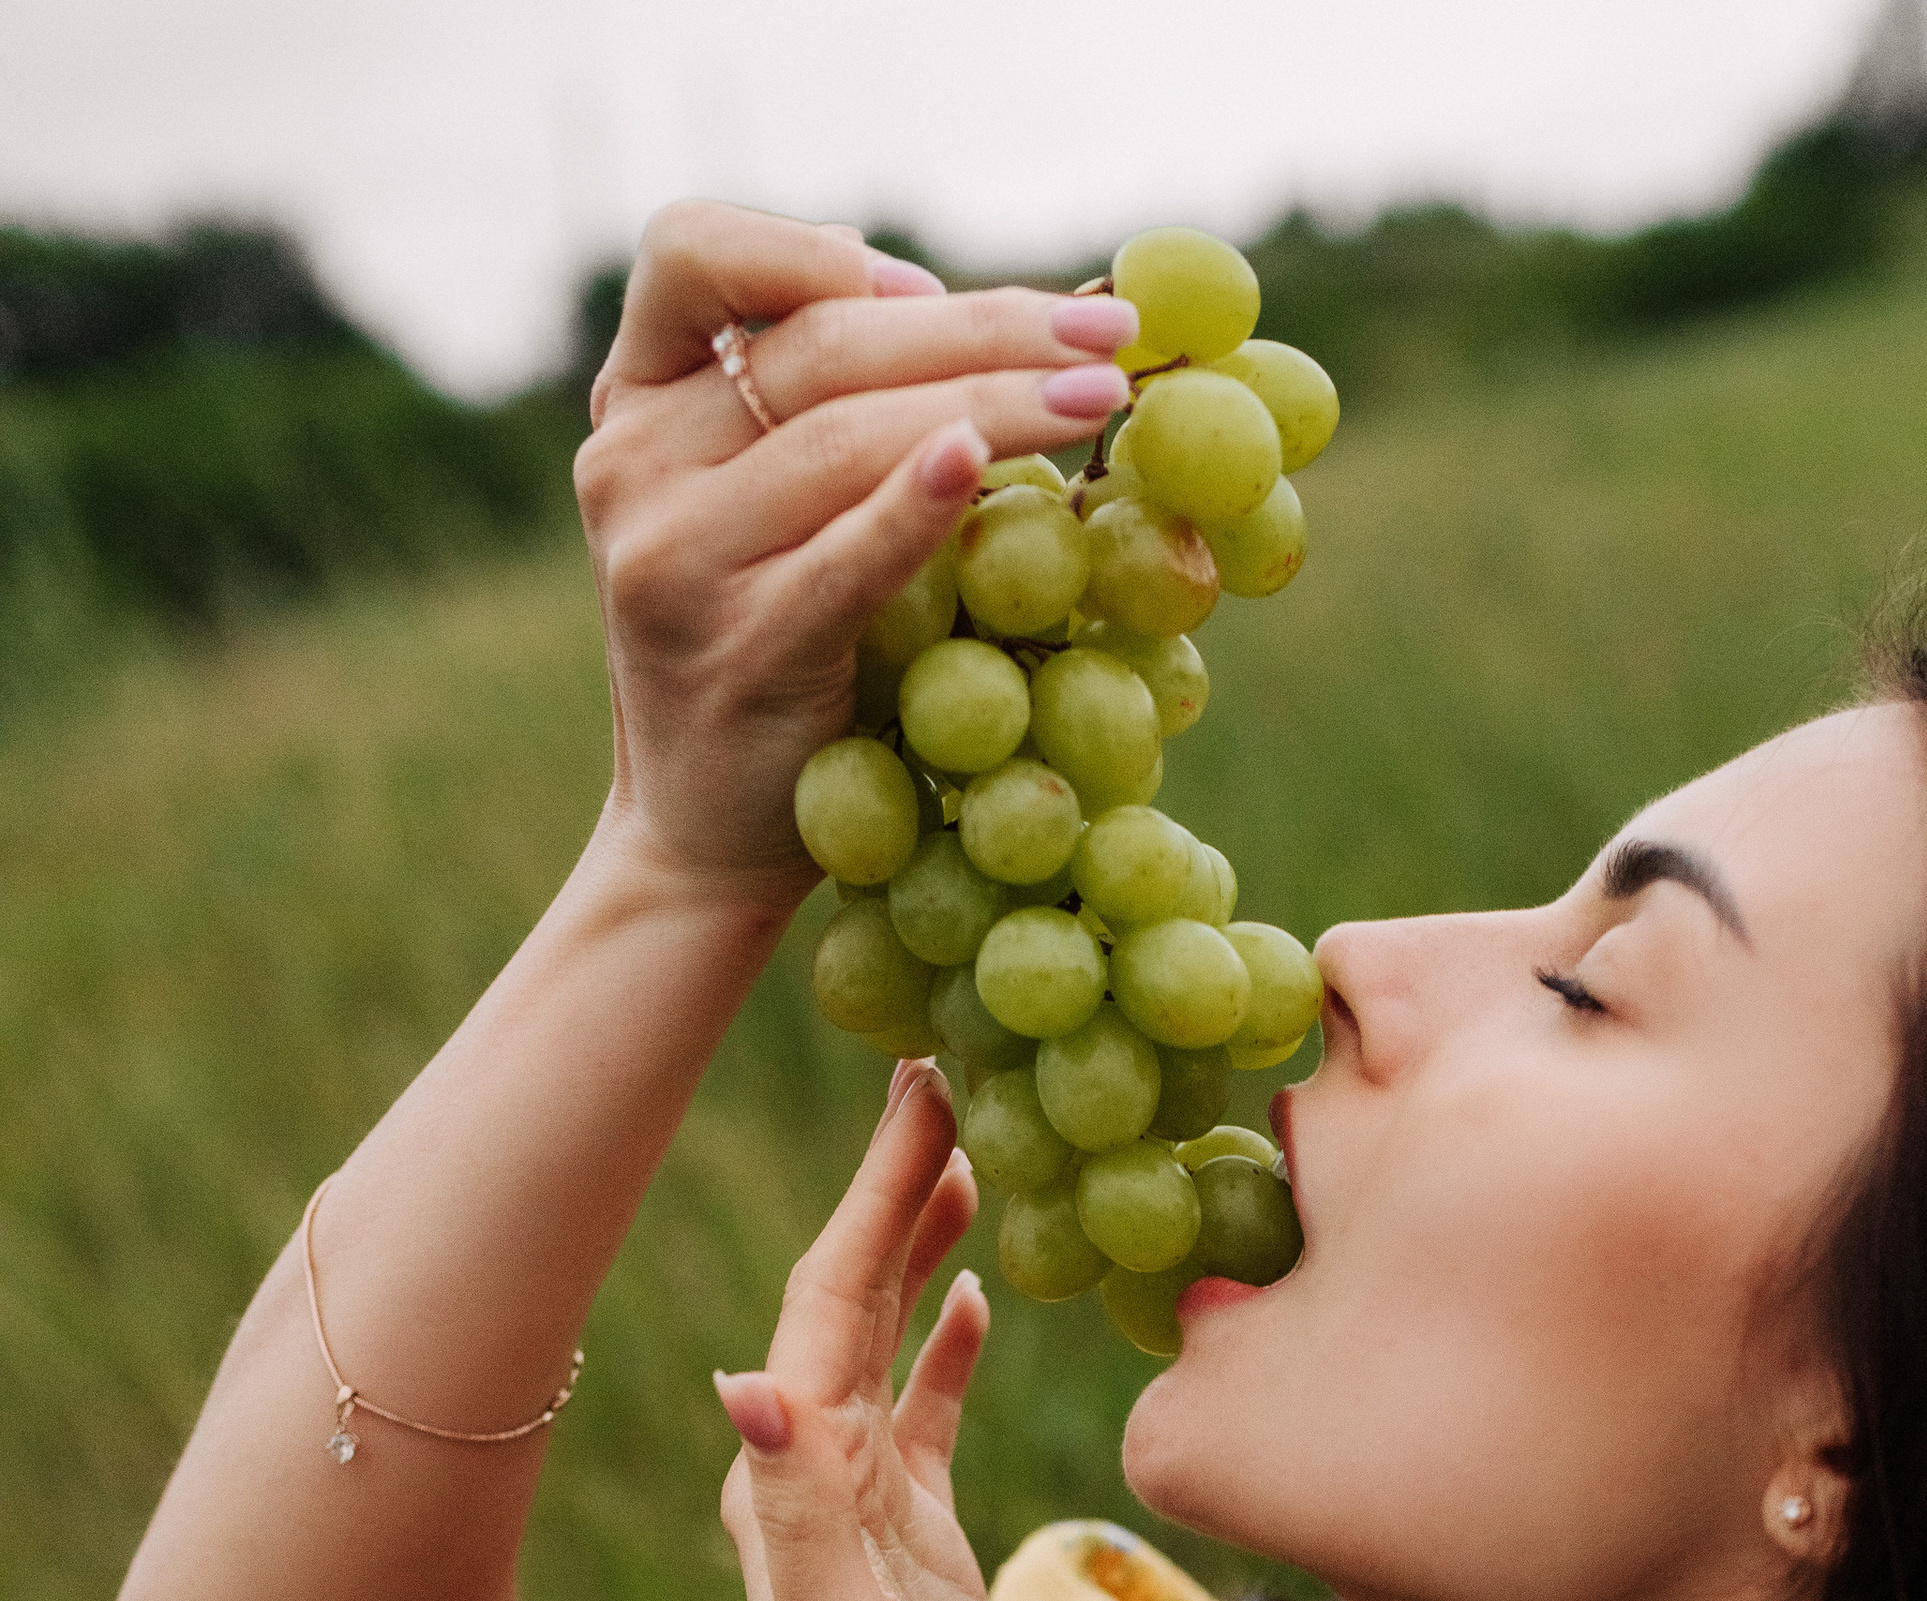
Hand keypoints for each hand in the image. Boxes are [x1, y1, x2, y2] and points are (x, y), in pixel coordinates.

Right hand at [578, 202, 1134, 895]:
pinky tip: (984, 460)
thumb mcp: (762, 513)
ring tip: (1102, 398)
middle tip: (1102, 329)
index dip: (810, 247)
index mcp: (635, 403)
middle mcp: (633, 465)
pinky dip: (917, 503)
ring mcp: (674, 559)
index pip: (690, 254)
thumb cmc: (765, 652)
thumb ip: (830, 412)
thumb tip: (1027, 321)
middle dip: (979, 327)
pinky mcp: (739, 649)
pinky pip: (846, 558)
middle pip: (816, 347)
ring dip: (993, 402)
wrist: (701, 837)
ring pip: (842, 437)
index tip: (927, 285)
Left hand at [715, 1069, 1026, 1600]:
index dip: (873, 1191)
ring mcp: (867, 1506)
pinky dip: (951, 1343)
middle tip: (948, 1068)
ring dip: (922, 1242)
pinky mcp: (918, 1543)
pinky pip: (930, 1411)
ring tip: (970, 1146)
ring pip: (894, 1338)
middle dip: (895, 1183)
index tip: (917, 1083)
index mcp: (792, 1479)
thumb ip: (799, 1517)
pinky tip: (982, 1290)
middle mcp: (814, 1474)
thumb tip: (750, 1383)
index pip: (832, 1299)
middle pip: (855, 1293)